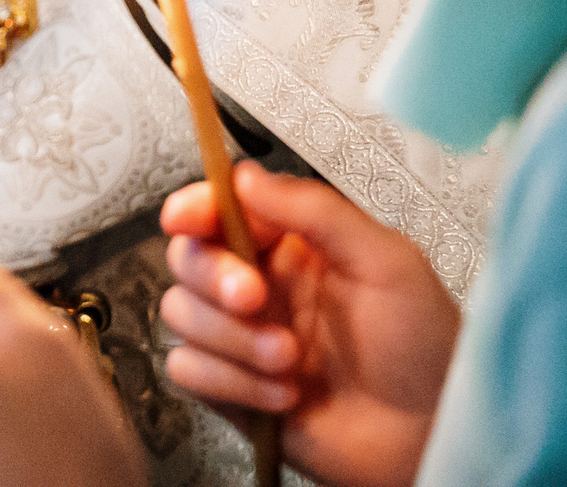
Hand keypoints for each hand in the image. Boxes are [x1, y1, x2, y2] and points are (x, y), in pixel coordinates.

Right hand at [157, 163, 457, 486]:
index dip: (194, 208)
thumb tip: (245, 175)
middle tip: (256, 299)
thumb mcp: (387, 261)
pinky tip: (282, 396)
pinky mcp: (232, 387)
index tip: (186, 219)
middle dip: (214, 278)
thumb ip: (316, 210)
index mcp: (292, 247)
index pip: (220, 210)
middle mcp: (260, 287)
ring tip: (291, 360)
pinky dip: (230, 383)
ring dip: (233, 340)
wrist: (431, 437)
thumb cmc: (424, 348)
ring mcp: (242, 338)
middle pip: (188, 258)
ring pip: (180, 314)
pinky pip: (187, 369)